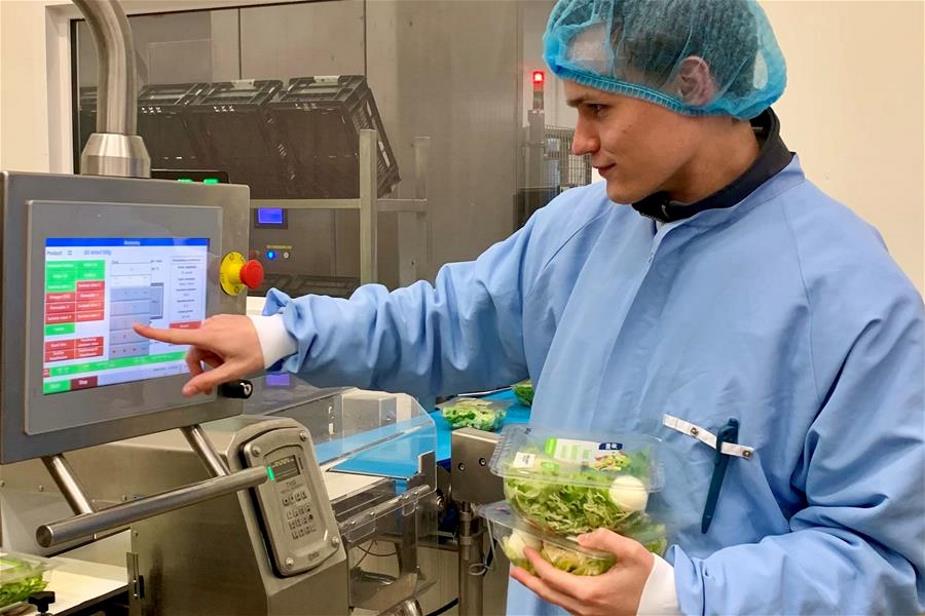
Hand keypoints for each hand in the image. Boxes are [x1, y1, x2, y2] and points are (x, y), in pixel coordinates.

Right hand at [133, 314, 263, 396]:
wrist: (277, 335)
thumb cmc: (258, 351)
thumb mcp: (233, 371)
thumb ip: (208, 381)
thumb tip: (188, 391)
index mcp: (209, 336)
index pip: (176, 336)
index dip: (154, 333)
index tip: (137, 327)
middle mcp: (210, 325)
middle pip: (192, 349)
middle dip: (201, 364)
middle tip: (218, 375)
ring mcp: (218, 321)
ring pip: (203, 344)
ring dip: (211, 356)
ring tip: (230, 361)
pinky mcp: (224, 320)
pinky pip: (212, 336)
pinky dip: (217, 347)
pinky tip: (232, 352)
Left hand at [510, 529, 654, 615]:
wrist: (670, 604)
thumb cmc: (651, 579)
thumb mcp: (632, 552)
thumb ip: (606, 539)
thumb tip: (582, 537)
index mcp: (590, 592)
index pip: (553, 578)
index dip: (536, 564)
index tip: (526, 550)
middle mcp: (585, 608)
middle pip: (548, 594)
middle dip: (529, 580)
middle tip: (514, 568)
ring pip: (558, 603)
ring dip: (541, 587)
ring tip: (529, 575)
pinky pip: (569, 607)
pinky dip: (556, 594)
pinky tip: (555, 585)